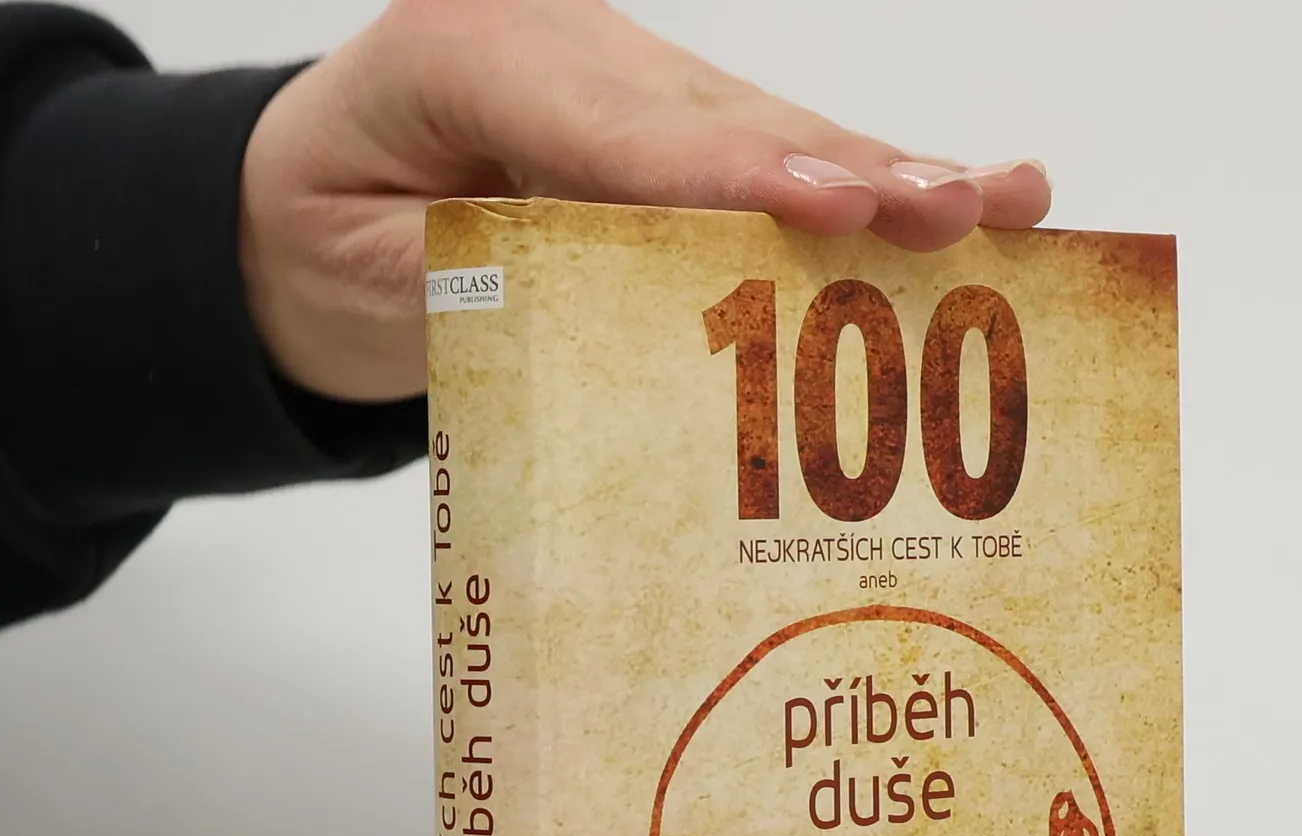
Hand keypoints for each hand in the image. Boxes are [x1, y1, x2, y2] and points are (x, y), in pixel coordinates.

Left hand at [239, 0, 1051, 400]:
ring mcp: (625, 74)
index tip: (832, 208)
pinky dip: (858, 187)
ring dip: (887, 176)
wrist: (299, 205)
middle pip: (724, 118)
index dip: (734, 173)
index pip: (616, 129)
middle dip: (848, 170)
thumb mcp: (382, 282)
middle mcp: (567, 46)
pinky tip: (958, 201)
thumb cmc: (335, 245)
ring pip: (768, 130)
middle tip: (958, 211)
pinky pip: (767, 155)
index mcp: (471, 55)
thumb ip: (504, 284)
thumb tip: (651, 322)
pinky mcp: (665, 119)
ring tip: (1002, 203)